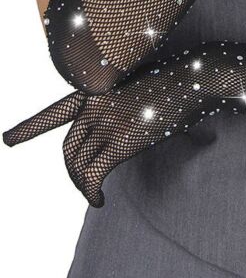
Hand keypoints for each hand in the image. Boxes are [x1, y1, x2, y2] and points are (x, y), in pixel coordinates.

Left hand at [3, 50, 211, 206]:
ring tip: (95, 193)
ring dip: (83, 185)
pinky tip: (100, 200)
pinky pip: (92, 175)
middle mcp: (95, 104)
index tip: (8, 139)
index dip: (29, 127)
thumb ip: (125, 101)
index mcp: (96, 88)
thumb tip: (129, 127)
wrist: (196, 77)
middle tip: (84, 183)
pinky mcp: (119, 141)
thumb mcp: (143, 82)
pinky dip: (91, 192)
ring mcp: (106, 121)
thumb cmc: (178, 79)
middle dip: (72, 171)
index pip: (55, 112)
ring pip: (78, 165)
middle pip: (68, 148)